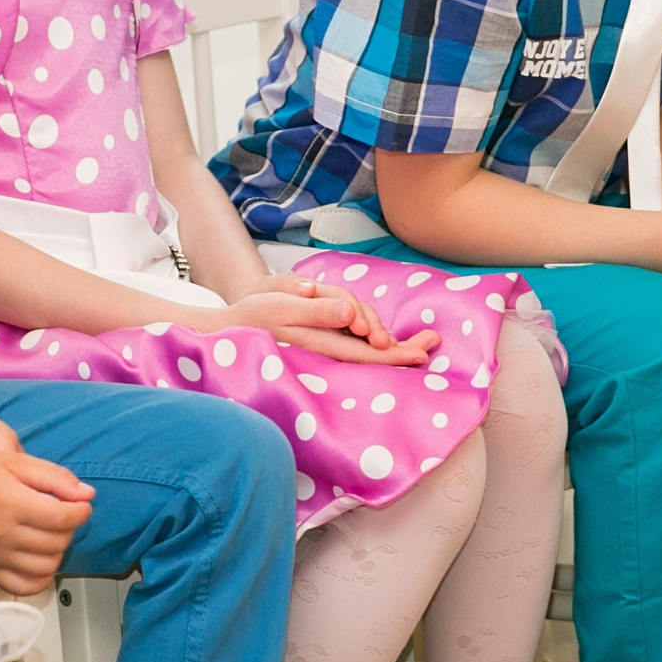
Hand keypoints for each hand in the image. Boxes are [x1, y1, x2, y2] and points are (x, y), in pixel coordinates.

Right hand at [0, 448, 94, 595]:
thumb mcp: (16, 462)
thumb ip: (55, 477)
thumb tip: (86, 495)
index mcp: (10, 502)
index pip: (63, 518)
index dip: (80, 510)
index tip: (79, 504)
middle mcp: (3, 533)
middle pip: (58, 542)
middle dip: (68, 527)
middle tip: (60, 513)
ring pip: (48, 565)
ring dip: (57, 549)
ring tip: (48, 533)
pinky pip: (27, 586)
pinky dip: (42, 575)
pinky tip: (38, 557)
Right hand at [211, 287, 435, 365]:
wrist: (228, 330)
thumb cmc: (254, 316)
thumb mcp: (282, 306)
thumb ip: (317, 310)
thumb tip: (350, 314)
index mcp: (321, 345)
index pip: (367, 355)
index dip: (396, 355)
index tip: (422, 353)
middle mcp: (327, 350)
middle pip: (372, 354)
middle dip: (402, 349)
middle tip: (432, 342)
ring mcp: (324, 348)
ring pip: (363, 343)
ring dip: (383, 337)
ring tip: (406, 340)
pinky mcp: (321, 342)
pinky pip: (354, 342)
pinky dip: (371, 339)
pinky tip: (379, 339)